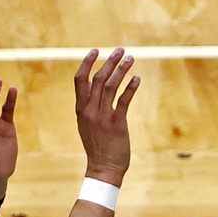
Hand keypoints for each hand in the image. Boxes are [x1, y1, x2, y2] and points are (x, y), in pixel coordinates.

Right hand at [75, 48, 137, 186]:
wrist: (103, 167)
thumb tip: (95, 89)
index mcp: (81, 109)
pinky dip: (131, 87)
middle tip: (120, 49)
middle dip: (109, 62)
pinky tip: (137, 79)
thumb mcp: (87, 124)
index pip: (80, 80)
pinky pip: (123, 100)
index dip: (87, 63)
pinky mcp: (116, 123)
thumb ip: (90, 107)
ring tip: (131, 58)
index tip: (95, 50)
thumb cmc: (97, 145)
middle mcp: (90, 111)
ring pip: (111, 86)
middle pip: (97, 79)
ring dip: (121, 70)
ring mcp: (102, 117)